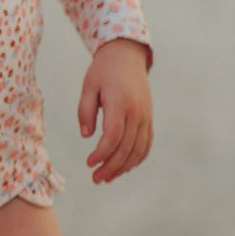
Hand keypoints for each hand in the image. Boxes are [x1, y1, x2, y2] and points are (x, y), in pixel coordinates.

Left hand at [78, 39, 152, 184]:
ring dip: (124, 167)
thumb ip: (85, 111)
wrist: (126, 56)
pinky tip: (123, 167)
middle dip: (111, 167)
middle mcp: (137, 112)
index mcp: (120, 103)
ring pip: (138, 149)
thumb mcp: (88, 87)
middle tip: (96, 179)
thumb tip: (86, 136)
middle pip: (126, 148)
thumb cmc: (103, 71)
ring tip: (107, 178)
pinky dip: (136, 158)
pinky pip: (146, 144)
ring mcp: (146, 116)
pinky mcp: (149, 118)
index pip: (112, 137)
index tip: (89, 163)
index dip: (101, 154)